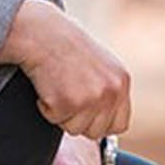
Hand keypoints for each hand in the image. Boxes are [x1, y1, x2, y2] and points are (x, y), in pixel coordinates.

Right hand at [0, 0, 130, 139]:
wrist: (43, 33)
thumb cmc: (67, 48)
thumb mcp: (101, 67)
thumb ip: (109, 92)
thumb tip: (109, 124)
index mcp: (122, 82)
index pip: (120, 125)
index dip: (100, 124)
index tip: (86, 114)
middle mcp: (111, 91)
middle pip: (96, 132)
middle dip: (79, 120)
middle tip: (68, 94)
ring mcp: (91, 98)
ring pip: (75, 129)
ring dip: (62, 114)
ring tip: (59, 86)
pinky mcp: (68, 102)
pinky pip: (54, 120)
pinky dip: (46, 107)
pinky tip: (48, 85)